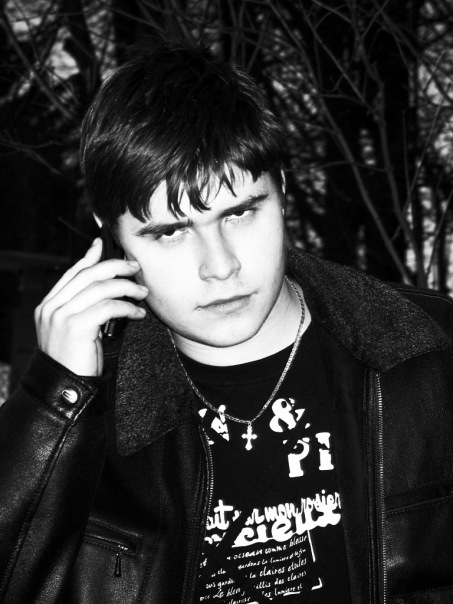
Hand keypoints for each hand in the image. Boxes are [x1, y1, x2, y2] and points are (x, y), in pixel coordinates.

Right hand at [34, 238, 147, 375]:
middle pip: (88, 274)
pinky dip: (128, 307)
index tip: (106, 245)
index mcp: (49, 305)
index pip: (73, 272)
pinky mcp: (76, 326)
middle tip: (136, 268)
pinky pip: (108, 307)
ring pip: (101, 287)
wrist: (65, 388)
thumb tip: (107, 285)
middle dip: (115, 266)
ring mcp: (61, 316)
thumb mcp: (79, 329)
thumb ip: (87, 306)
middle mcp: (52, 307)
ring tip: (142, 293)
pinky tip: (138, 313)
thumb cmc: (76, 360)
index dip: (91, 257)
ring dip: (127, 288)